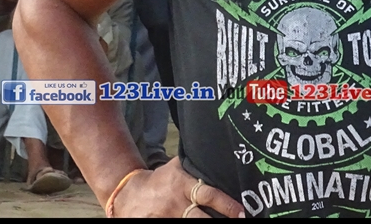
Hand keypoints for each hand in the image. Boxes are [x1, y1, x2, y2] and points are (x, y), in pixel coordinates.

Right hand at [109, 157, 244, 216]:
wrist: (128, 194)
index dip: (227, 205)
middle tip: (239, 223)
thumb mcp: (175, 168)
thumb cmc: (159, 181)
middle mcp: (175, 204)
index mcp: (182, 186)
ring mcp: (165, 218)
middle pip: (200, 219)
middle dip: (218, 223)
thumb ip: (194, 165)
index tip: (242, 213)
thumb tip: (218, 154)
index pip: (209, 195)